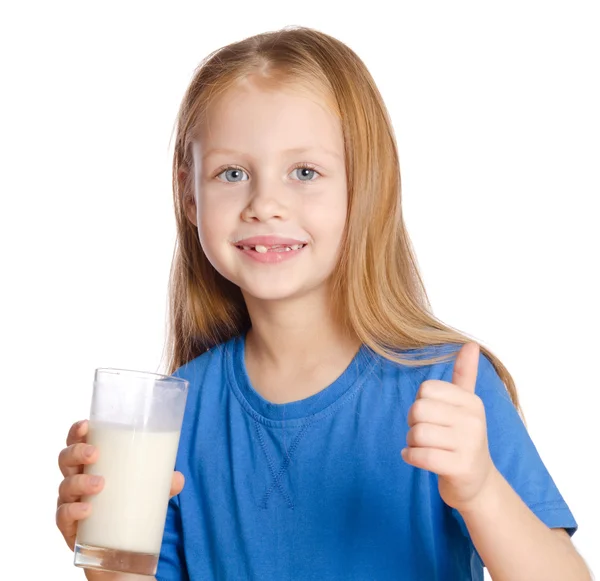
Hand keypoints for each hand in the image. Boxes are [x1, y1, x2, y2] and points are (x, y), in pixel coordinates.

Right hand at [56, 419, 185, 550]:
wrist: (116, 551)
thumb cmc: (126, 507)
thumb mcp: (146, 491)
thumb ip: (163, 483)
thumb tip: (178, 478)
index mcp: (92, 464)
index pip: (77, 441)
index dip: (77, 431)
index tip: (87, 424)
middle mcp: (76, 480)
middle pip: (66, 459)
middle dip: (77, 452)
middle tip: (95, 453)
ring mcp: (70, 502)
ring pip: (65, 486)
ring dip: (80, 481)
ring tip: (100, 484)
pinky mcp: (69, 527)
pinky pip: (63, 516)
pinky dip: (73, 511)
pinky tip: (86, 510)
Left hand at [401, 342, 495, 512]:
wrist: (478, 484)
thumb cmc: (464, 439)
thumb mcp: (467, 405)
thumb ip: (465, 375)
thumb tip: (472, 344)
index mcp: (471, 402)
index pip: (425, 390)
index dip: (420, 404)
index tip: (432, 417)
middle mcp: (474, 420)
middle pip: (418, 409)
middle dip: (413, 424)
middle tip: (425, 435)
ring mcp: (469, 445)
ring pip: (417, 433)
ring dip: (411, 443)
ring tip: (423, 448)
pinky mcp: (460, 468)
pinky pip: (420, 455)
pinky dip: (410, 457)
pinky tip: (416, 458)